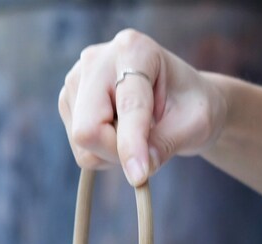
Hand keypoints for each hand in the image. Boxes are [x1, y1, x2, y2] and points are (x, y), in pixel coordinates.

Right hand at [58, 29, 227, 184]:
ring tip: (138, 134)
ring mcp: (76, 80)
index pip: (127, 108)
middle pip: (88, 128)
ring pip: (82, 142)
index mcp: (134, 50)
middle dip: (117, 152)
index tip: (139, 176)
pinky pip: (80, 149)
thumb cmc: (190, 105)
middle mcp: (97, 59)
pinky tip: (120, 133)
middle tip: (147, 151)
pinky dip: (102, 153)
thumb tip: (139, 171)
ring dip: (112, 153)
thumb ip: (166, 144)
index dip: (132, 144)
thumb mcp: (194, 125)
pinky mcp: (68, 102)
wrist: (179, 98)